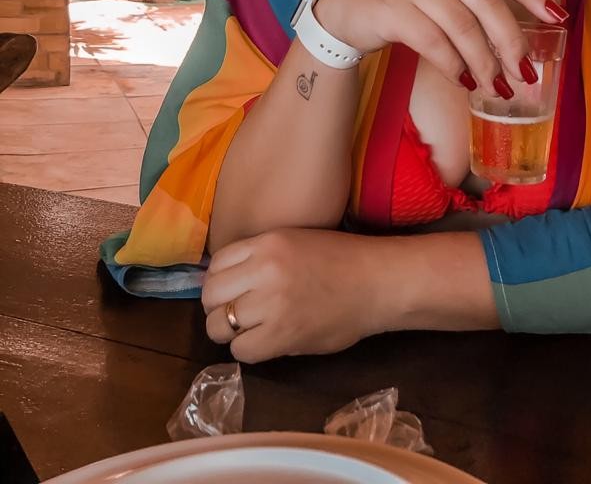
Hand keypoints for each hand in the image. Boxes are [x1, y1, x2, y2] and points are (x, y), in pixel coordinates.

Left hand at [202, 228, 378, 361]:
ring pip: (219, 326)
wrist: (377, 282)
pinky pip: (241, 350)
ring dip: (230, 331)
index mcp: (268, 242)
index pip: (216, 264)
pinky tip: (265, 341)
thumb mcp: (295, 241)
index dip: (221, 280)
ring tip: (251, 329)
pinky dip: (248, 349)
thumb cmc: (341, 259)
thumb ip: (260, 257)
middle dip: (218, 307)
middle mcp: (264, 270)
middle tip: (237, 312)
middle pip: (211, 295)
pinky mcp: (282, 336)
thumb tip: (228, 282)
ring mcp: (271, 304)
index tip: (233, 289)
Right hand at [315, 0, 564, 97]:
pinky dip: (454, 66)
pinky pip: (434, 43)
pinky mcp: (392, 9)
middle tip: (524, 74)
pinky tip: (464, 81)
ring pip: (462, 27)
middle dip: (511, 42)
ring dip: (485, 62)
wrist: (345, 5)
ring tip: (495, 88)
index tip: (559, 18)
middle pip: (487, 3)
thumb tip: (517, 43)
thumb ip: (472, 0)